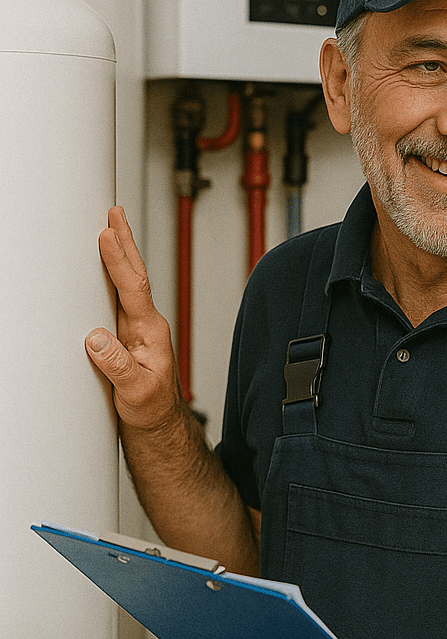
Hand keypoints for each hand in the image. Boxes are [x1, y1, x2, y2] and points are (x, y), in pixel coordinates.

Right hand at [85, 206, 180, 430]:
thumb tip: (96, 338)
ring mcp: (136, 329)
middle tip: (115, 212)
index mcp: (151, 332)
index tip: (107, 234)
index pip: (133, 289)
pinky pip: (117, 298)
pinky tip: (104, 266)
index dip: (120, 261)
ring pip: (126, 283)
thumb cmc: (152, 410)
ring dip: (119, 253)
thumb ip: (117, 366)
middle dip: (124, 242)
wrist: (158, 426)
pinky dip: (111, 276)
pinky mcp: (126, 336)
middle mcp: (146, 325)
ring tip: (111, 226)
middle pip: (134, 275)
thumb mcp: (134, 392)